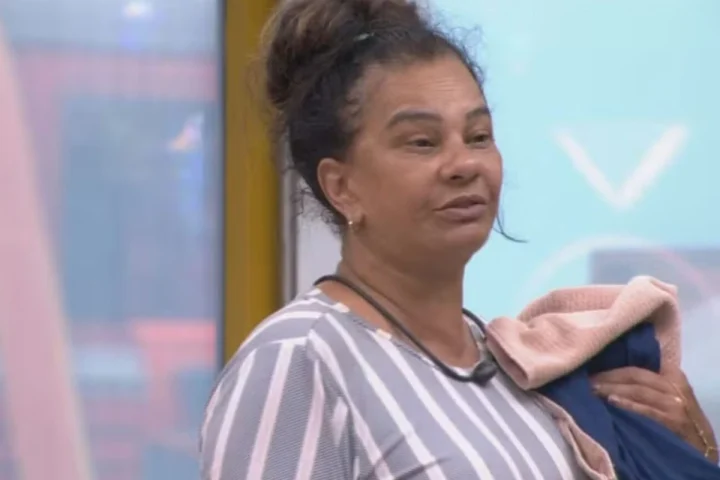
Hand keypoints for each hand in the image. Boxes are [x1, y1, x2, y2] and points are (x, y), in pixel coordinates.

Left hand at [591, 367, 717, 462]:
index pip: (637, 368)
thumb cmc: (680, 418)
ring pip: (638, 390)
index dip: (613, 369)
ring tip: (594, 391)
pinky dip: (628, 405)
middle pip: (635, 376)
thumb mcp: (669, 396)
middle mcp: (675, 387)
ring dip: (613, 389)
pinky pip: (647, 410)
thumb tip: (613, 378)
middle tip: (588, 382)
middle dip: (609, 378)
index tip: (594, 371)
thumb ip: (649, 385)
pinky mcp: (673, 421)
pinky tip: (612, 402)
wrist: (702, 444)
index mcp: (673, 376)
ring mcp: (675, 404)